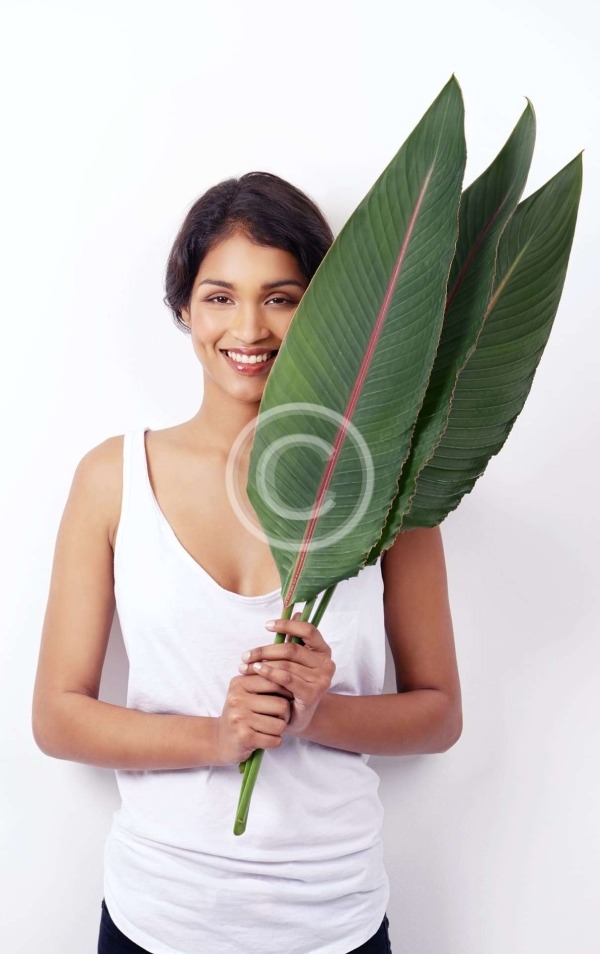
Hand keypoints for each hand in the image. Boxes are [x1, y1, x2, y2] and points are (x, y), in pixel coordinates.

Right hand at [215, 673, 292, 764]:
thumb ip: (264, 681)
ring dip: (280, 730)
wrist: (220, 740)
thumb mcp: (246, 692)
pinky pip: (274, 740)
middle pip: (281, 705)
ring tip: (271, 729)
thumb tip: (291, 675)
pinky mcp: (244, 737)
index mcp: (239, 683)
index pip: (274, 681)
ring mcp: (239, 718)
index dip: (287, 692)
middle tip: (279, 718)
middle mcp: (237, 699)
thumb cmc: (240, 714)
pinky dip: (275, 742)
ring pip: (280, 725)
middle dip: (286, 715)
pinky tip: (266, 739)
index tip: (287, 699)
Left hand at [237, 612, 335, 735]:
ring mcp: (321, 679)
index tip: (266, 625)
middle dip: (264, 651)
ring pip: (286, 664)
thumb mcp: (294, 662)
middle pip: (291, 649)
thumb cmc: (295, 685)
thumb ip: (294, 640)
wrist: (299, 717)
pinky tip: (257, 671)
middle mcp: (326, 663)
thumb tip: (296, 612)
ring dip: (262, 663)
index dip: (287, 625)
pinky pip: (286, 678)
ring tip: (245, 666)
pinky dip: (269, 673)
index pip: (307, 630)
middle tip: (246, 655)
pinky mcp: (313, 693)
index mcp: (323, 650)